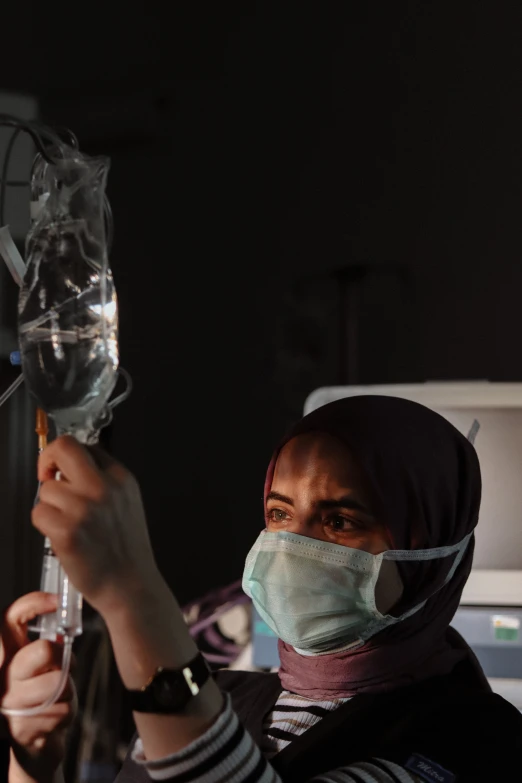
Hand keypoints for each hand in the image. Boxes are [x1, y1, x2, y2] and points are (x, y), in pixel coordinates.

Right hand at [1, 593, 75, 782]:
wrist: (34, 746)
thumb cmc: (43, 697)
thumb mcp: (44, 667)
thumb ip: (49, 646)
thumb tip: (65, 627)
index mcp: (7, 655)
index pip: (10, 619)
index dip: (34, 603)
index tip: (58, 602)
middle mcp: (2, 675)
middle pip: (43, 650)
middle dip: (64, 659)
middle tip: (63, 670)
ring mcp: (9, 703)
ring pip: (59, 682)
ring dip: (68, 691)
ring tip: (59, 698)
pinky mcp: (22, 728)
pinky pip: (62, 710)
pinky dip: (67, 714)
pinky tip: (55, 718)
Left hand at [32, 436, 160, 615]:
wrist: (131, 585)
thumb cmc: (125, 547)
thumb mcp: (127, 501)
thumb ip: (104, 480)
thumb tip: (69, 467)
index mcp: (120, 478)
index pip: (86, 446)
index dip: (68, 459)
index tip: (62, 471)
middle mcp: (104, 488)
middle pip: (64, 448)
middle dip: (48, 459)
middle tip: (47, 475)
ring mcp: (85, 508)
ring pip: (46, 489)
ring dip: (50, 505)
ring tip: (68, 523)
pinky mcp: (67, 531)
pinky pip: (38, 513)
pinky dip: (44, 525)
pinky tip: (62, 537)